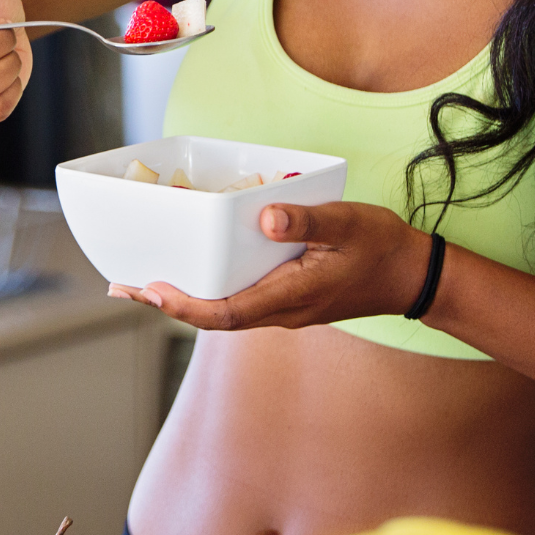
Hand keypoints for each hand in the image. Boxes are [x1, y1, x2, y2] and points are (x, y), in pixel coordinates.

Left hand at [107, 201, 433, 329]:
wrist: (412, 276)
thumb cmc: (380, 247)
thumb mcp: (348, 224)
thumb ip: (308, 221)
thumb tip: (267, 217)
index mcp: (289, 298)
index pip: (224, 313)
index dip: (183, 306)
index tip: (151, 290)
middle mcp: (280, 311)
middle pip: (212, 316)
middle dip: (167, 303)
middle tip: (123, 286)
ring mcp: (283, 309)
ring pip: (222, 311)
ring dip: (183, 299)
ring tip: (142, 282)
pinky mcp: (287, 299)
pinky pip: (238, 301)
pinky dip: (208, 291)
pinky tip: (194, 272)